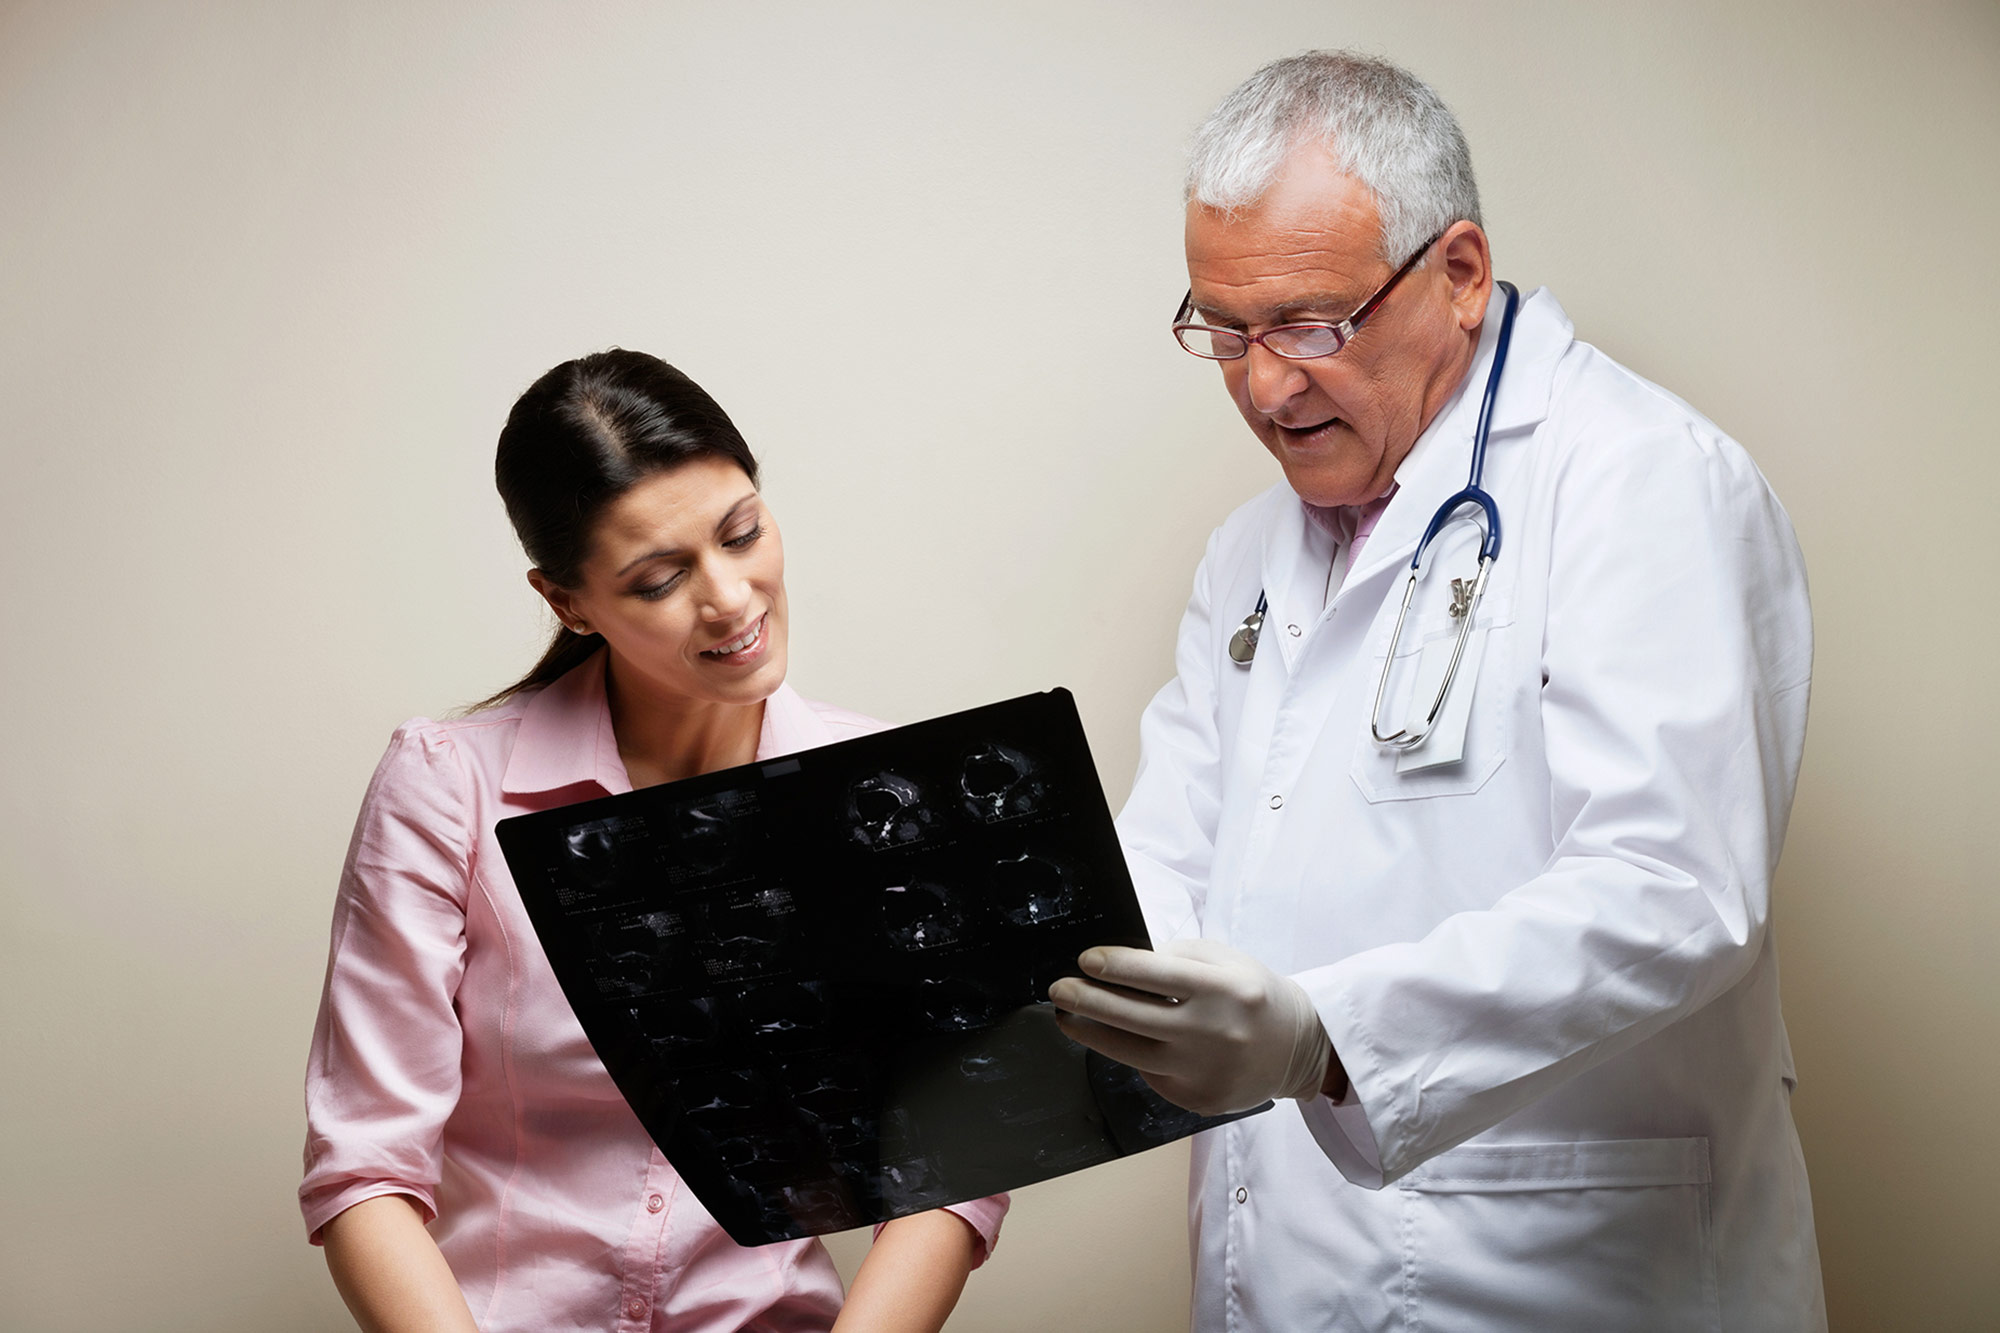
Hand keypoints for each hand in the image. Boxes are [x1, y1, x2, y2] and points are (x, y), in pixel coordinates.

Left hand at [1047, 938, 1330, 1115]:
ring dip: (1090, 1033)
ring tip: (1067, 1017)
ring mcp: (1204, 1072)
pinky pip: (1150, 1073)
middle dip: (1086, 1000)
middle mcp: (1213, 1033)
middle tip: (1058, 989)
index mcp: (1223, 989)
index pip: (1156, 974)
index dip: (1114, 966)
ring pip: (1129, 1053)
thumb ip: (1177, 958)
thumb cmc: (1252, 994)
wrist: (1297, 1049)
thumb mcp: (1226, 961)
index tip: (1084, 960)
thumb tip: (1121, 963)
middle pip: (1132, 1017)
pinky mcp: (1198, 1100)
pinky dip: (1132, 1054)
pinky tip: (1122, 1039)